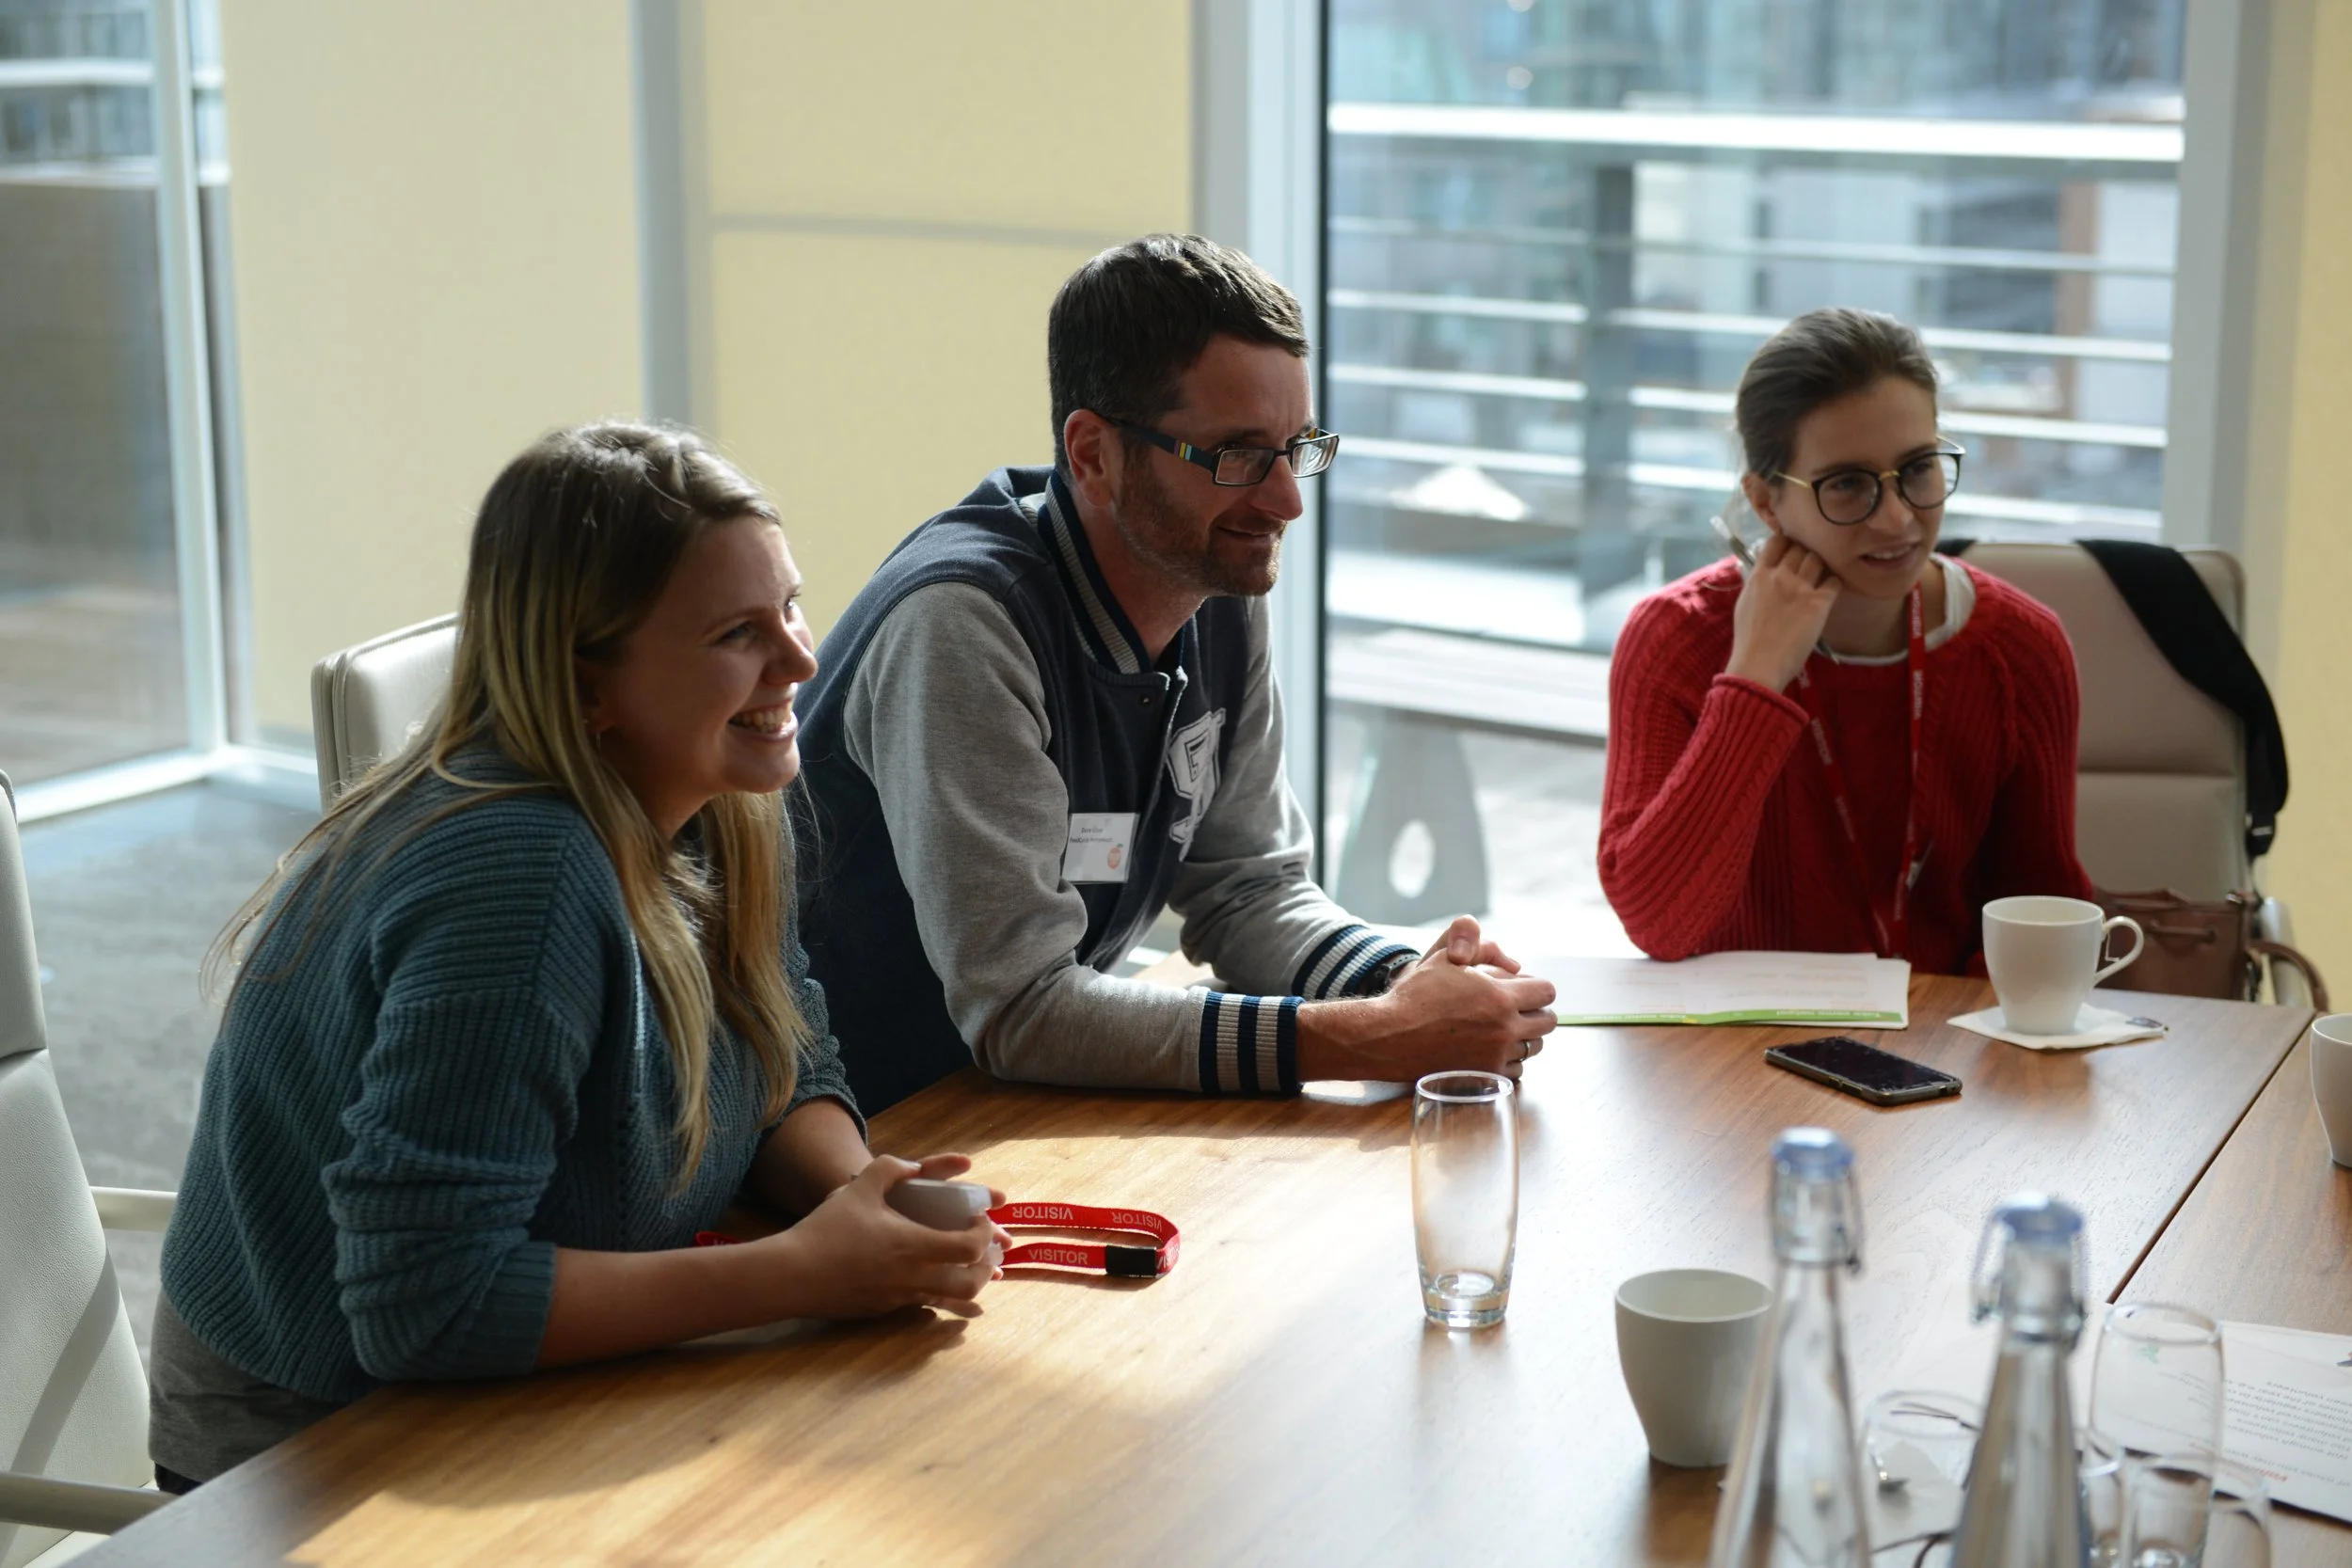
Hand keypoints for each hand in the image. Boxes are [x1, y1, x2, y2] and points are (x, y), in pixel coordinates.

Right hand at [752, 1154, 1007, 1319]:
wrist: (792, 1275)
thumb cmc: (826, 1229)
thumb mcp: (858, 1187)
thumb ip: (890, 1168)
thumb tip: (913, 1166)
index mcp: (914, 1246)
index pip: (970, 1248)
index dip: (983, 1234)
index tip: (979, 1220)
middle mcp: (913, 1278)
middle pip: (971, 1284)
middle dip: (986, 1267)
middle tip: (984, 1249)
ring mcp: (900, 1299)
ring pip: (951, 1302)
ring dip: (966, 1283)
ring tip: (964, 1265)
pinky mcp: (884, 1311)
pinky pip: (924, 1306)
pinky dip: (937, 1293)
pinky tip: (928, 1277)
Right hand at [1297, 916, 1556, 1081]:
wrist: (1389, 1036)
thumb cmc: (1415, 994)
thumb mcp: (1446, 959)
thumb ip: (1484, 951)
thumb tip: (1514, 964)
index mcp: (1500, 996)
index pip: (1547, 991)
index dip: (1537, 986)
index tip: (1524, 988)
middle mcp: (1505, 1028)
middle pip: (1549, 1022)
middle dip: (1537, 1011)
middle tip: (1519, 1008)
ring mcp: (1497, 1055)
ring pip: (1535, 1047)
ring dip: (1524, 1036)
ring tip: (1502, 1028)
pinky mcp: (1486, 1075)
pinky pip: (1518, 1069)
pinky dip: (1510, 1059)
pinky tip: (1492, 1048)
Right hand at [1725, 532, 1840, 691]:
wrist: (1758, 665)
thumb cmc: (1748, 641)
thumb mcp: (1744, 604)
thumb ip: (1757, 585)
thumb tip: (1766, 573)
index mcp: (1758, 576)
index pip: (1776, 542)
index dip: (1786, 541)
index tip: (1791, 548)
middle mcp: (1780, 576)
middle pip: (1800, 548)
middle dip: (1806, 553)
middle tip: (1809, 566)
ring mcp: (1800, 588)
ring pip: (1818, 560)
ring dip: (1822, 565)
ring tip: (1821, 577)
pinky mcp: (1819, 603)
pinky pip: (1835, 581)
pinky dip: (1834, 583)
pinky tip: (1830, 592)